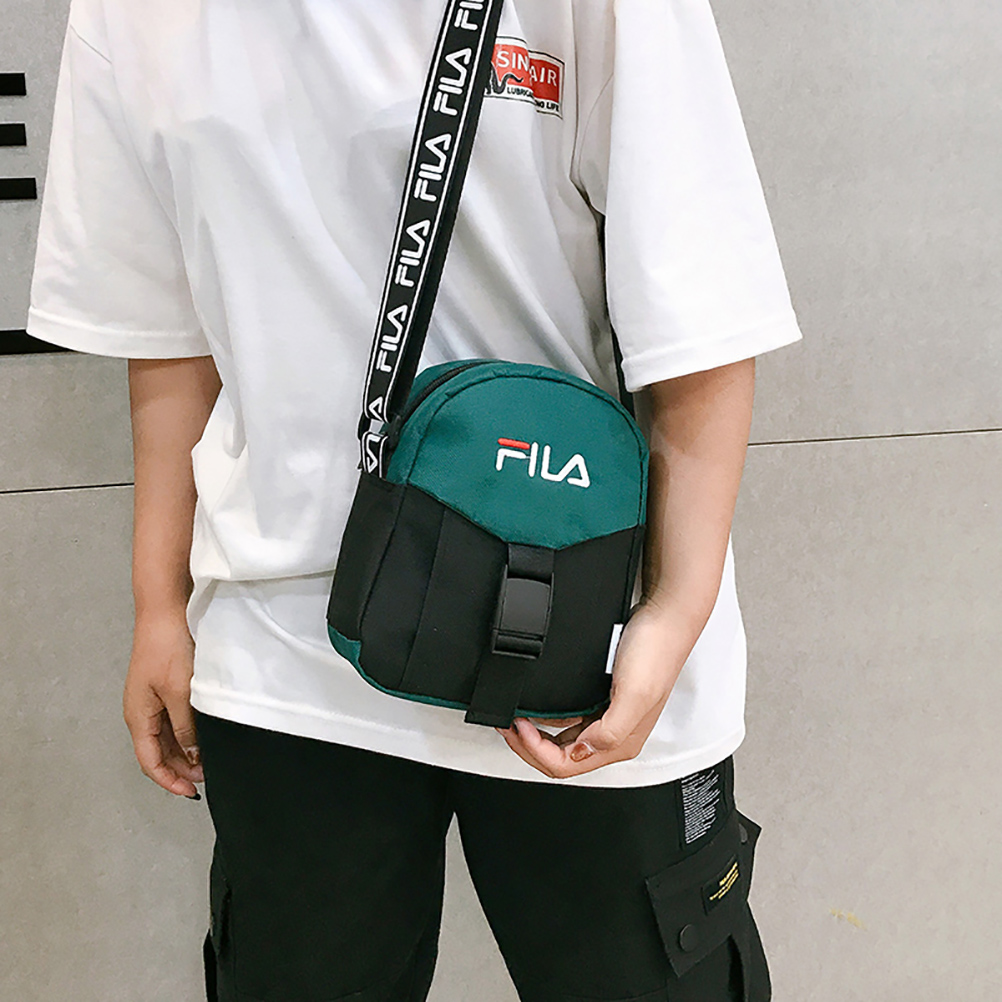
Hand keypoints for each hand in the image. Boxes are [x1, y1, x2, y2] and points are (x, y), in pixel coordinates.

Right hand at [122, 610, 203, 797]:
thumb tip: (193, 754)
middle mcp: (142, 711)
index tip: (191, 792)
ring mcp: (152, 699)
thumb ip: (185, 726)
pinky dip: (187, 732)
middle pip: (158, 752)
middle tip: (208, 777)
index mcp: (138, 716)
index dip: (169, 780)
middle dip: (181, 768)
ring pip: (167, 737)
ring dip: (185, 751)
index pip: (150, 762)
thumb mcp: (180, 692)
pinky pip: (173, 719)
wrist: (166, 611)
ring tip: (210, 760)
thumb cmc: (167, 647)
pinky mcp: (165, 687)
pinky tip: (205, 734)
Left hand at [496, 602, 695, 778]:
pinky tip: (535, 704)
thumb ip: (610, 730)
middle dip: (528, 747)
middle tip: (507, 725)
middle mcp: (613, 735)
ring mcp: (606, 716)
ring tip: (514, 717)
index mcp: (620, 743)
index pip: (567, 765)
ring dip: (534, 734)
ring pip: (562, 739)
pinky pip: (568, 717)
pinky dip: (547, 717)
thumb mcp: (634, 695)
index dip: (536, 751)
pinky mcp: (602, 697)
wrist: (664, 616)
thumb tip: (581, 750)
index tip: (519, 726)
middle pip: (561, 757)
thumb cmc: (656, 652)